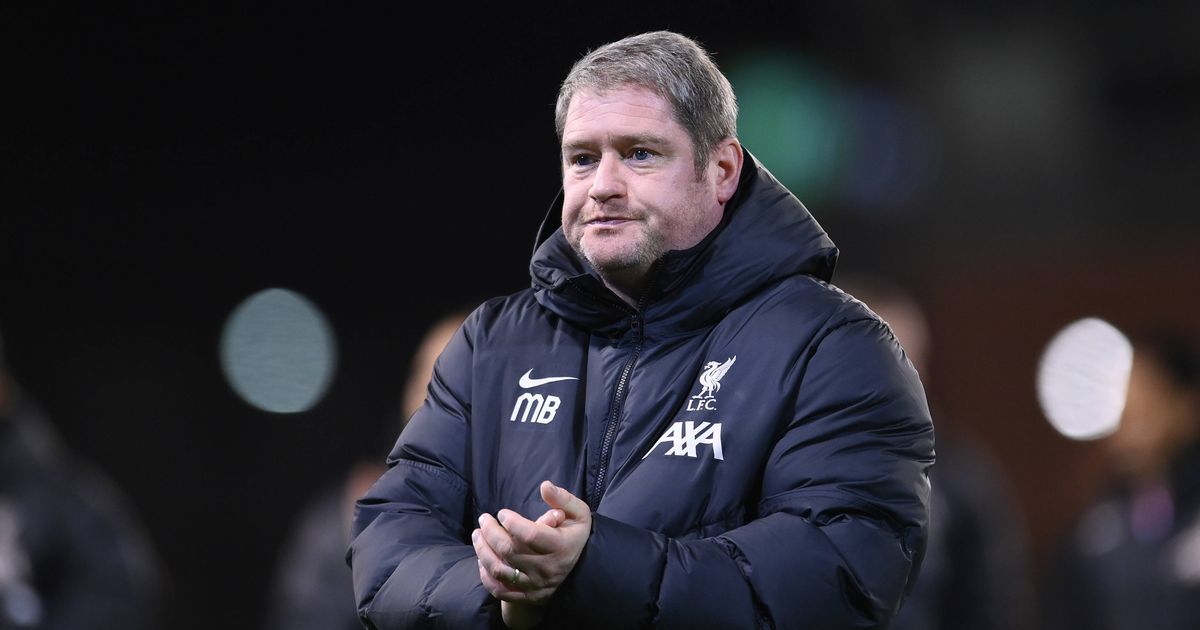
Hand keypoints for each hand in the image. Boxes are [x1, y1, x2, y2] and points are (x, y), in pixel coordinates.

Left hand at [473, 480, 591, 608]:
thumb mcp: (577, 513)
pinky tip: (482, 560)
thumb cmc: (573, 534)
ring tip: (477, 535)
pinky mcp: (527, 596)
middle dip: (490, 532)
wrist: (578, 568)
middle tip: (483, 519)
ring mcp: (536, 585)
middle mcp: (547, 569)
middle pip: (510, 551)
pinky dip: (486, 576)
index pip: (530, 535)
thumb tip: (545, 486)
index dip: (512, 522)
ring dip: (482, 551)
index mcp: (561, 547)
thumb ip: (563, 499)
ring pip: (500, 570)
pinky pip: (500, 590)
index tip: (502, 513)